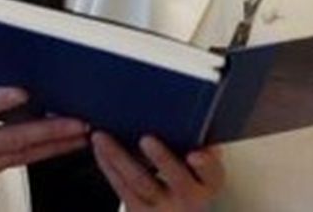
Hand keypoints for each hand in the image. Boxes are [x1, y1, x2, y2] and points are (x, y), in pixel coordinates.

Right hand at [0, 74, 89, 210]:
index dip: (3, 100)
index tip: (27, 91)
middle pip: (12, 139)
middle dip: (50, 131)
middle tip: (78, 123)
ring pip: (17, 158)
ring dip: (50, 147)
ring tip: (77, 137)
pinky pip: (7, 166)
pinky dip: (31, 157)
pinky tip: (48, 150)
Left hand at [92, 133, 223, 210]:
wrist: (173, 210)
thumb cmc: (187, 173)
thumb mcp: (200, 163)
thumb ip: (199, 141)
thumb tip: (187, 111)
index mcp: (209, 181)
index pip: (213, 173)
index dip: (205, 164)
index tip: (195, 154)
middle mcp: (190, 198)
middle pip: (176, 178)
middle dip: (161, 158)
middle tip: (146, 139)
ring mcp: (164, 207)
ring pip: (140, 181)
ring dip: (119, 157)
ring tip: (103, 136)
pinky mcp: (139, 210)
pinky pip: (121, 187)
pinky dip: (108, 165)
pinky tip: (99, 148)